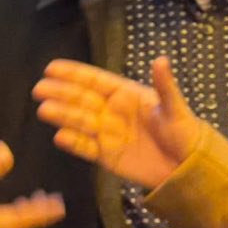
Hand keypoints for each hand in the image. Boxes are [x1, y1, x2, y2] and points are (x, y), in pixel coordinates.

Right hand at [32, 56, 202, 190]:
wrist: (187, 168)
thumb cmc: (184, 132)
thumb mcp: (175, 107)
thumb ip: (164, 85)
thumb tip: (161, 59)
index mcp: (126, 94)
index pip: (94, 80)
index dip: (73, 74)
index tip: (52, 68)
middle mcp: (112, 111)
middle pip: (81, 100)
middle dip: (61, 93)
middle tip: (39, 89)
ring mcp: (107, 133)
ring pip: (80, 121)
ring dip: (62, 115)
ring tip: (44, 110)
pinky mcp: (106, 155)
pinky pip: (86, 147)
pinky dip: (73, 143)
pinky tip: (60, 136)